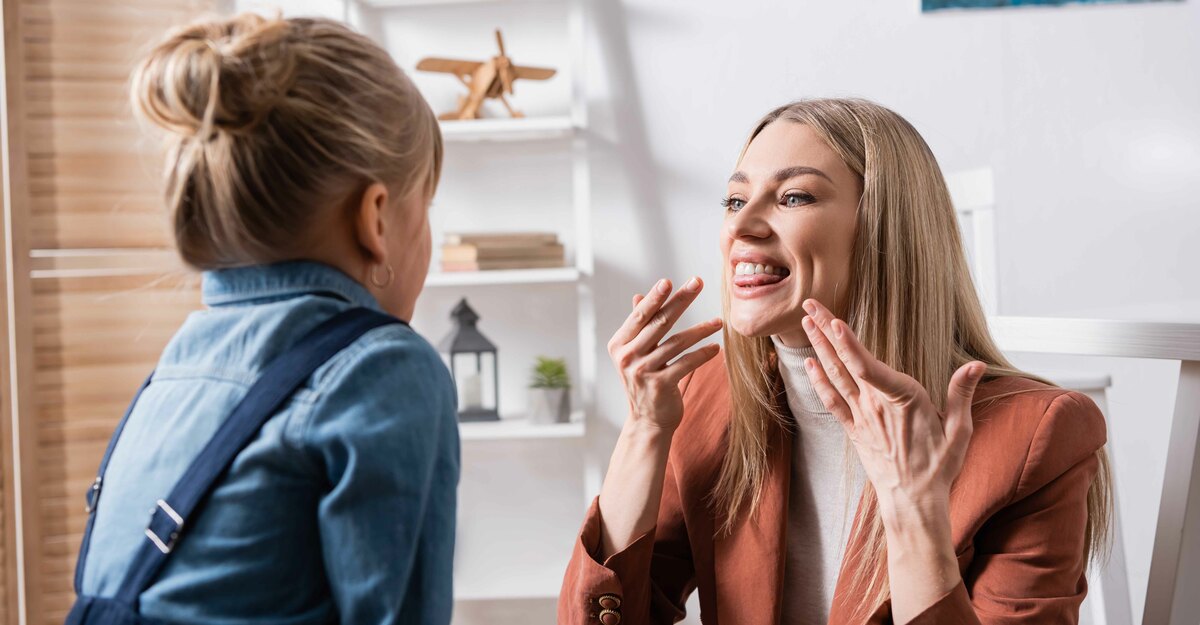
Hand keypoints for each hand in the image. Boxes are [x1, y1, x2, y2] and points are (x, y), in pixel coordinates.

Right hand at [607, 277, 722, 433]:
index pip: (641, 315)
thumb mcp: (636, 354)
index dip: (655, 297)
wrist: (647, 421)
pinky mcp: (660, 385)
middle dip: (681, 300)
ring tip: (719, 322)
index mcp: (619, 344)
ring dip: (701, 330)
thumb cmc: (645, 381)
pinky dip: (703, 354)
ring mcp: (642, 371)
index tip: (669, 281)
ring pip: (677, 342)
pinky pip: (686, 363)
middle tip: (698, 282)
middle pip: (659, 322)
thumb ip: (639, 327)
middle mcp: (627, 356)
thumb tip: (639, 296)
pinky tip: (716, 347)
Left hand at [799, 298, 985, 516]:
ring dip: (819, 346)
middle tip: (809, 303)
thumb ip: (962, 395)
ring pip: (835, 375)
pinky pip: (832, 400)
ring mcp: (861, 417)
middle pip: (845, 362)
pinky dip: (819, 380)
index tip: (836, 323)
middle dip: (826, 330)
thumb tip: (975, 366)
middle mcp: (875, 405)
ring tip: (806, 322)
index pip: (870, 368)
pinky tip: (809, 363)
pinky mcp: (854, 429)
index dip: (850, 345)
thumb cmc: (939, 467)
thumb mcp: (959, 432)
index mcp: (903, 400)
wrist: (913, 502)